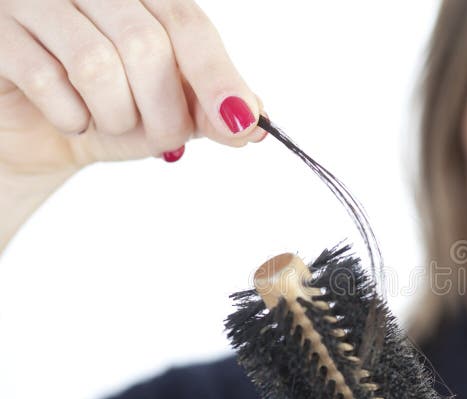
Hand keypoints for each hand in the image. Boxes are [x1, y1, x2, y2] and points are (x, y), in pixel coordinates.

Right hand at [0, 0, 265, 251]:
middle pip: (146, 43)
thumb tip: (254, 123)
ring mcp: (33, 0)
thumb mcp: (168, 113)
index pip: (186, 22)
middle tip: (164, 137)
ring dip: (116, 115)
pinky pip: (44, 77)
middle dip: (165, 109)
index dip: (217, 74)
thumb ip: (210, 111)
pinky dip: (70, 117)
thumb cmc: (104, 110)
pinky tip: (71, 121)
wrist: (34, 135)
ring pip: (96, 62)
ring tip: (110, 124)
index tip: (241, 119)